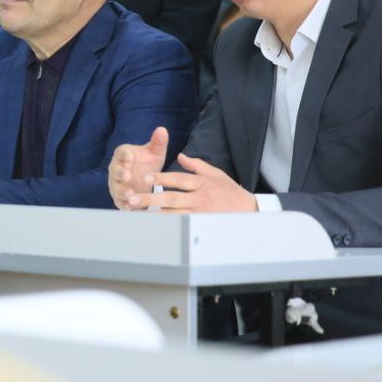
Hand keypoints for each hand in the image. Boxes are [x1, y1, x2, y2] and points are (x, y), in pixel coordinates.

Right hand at [109, 127, 168, 209]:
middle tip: (128, 176)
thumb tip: (162, 130)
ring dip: (122, 191)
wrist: (143, 180)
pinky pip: (119, 201)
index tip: (131, 156)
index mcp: (124, 155)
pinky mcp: (119, 198)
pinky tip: (131, 208)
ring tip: (131, 194)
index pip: (122, 152)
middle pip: (116, 170)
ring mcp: (116, 184)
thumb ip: (158, 142)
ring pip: (116, 187)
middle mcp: (117, 168)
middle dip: (121, 173)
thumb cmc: (147, 163)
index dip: (125, 155)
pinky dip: (124, 205)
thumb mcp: (155, 153)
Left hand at [125, 153, 257, 212]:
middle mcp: (200, 198)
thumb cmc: (230, 191)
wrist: (249, 211)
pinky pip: (180, 225)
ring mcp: (200, 213)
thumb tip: (180, 156)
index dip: (161, 177)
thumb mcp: (216, 173)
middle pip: (171, 198)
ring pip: (173, 214)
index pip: (178, 179)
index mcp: (202, 183)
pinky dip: (167, 225)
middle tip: (132, 199)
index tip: (145, 178)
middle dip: (150, 198)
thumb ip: (197, 165)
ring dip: (154, 214)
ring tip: (137, 214)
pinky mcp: (201, 225)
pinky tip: (153, 226)